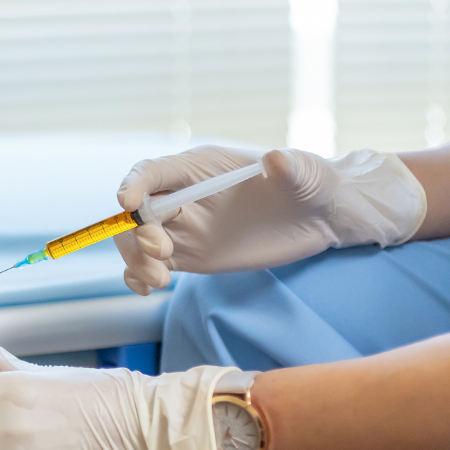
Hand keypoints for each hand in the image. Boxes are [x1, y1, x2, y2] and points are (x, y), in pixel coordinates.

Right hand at [113, 145, 426, 292]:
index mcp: (199, 167)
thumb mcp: (304, 174)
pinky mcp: (189, 254)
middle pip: (137, 211)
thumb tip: (275, 160)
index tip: (129, 205)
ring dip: (135, 259)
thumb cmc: (310, 184)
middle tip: (163, 254)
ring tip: (158, 280)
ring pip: (137, 240)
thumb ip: (288, 168)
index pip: (153, 172)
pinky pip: (149, 264)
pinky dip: (137, 276)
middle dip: (137, 232)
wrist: (320, 217)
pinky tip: (146, 289)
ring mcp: (183, 226)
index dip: (135, 185)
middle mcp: (183, 195)